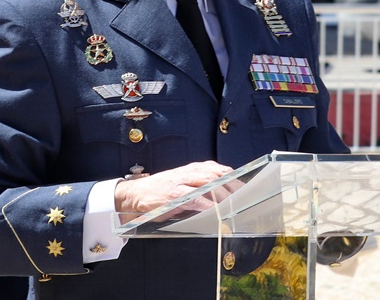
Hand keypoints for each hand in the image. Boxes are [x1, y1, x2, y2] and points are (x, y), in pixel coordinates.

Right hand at [114, 160, 233, 222]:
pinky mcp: (173, 195)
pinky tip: (215, 210)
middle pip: (216, 174)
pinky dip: (206, 204)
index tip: (244, 186)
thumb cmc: (161, 192)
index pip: (217, 168)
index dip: (232, 176)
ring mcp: (180, 182)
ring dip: (222, 193)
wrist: (135, 195)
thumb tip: (221, 196)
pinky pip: (194, 198)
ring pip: (207, 182)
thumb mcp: (182, 185)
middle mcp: (188, 172)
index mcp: (192, 169)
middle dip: (232, 184)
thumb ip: (199, 187)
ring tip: (233, 203)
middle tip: (244, 196)